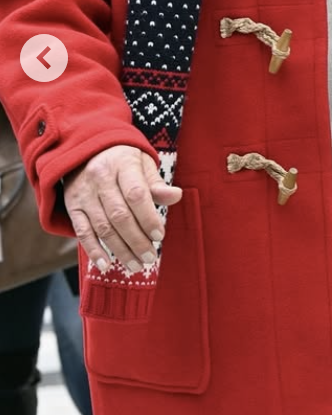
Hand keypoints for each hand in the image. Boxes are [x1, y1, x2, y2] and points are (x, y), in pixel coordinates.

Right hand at [63, 145, 181, 272]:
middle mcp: (100, 178)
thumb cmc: (122, 160)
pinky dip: (93, 250)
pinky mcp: (72, 206)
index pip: (136, 194)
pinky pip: (82, 231)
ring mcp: (83, 193)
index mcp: (122, 164)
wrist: (85, 149)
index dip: (148, 218)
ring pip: (102, 227)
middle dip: (136, 240)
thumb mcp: (142, 162)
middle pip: (119, 215)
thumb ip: (156, 183)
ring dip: (120, 249)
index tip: (159, 236)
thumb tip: (176, 196)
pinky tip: (106, 265)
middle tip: (150, 258)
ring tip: (136, 265)